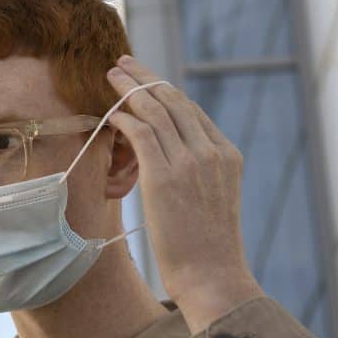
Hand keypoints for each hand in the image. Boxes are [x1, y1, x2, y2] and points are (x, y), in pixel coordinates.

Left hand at [104, 54, 263, 330]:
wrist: (213, 275)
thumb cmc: (206, 249)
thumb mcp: (212, 202)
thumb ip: (197, 176)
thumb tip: (169, 166)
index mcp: (227, 155)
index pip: (191, 111)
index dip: (164, 89)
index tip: (145, 77)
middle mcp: (211, 152)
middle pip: (173, 100)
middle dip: (145, 76)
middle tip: (122, 62)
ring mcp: (191, 162)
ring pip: (156, 110)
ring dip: (130, 88)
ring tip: (110, 75)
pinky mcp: (166, 176)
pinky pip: (142, 133)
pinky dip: (125, 117)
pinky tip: (111, 112)